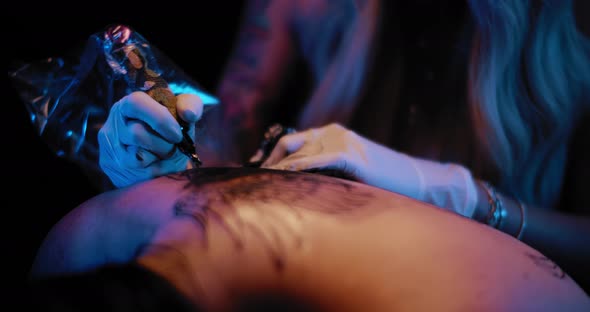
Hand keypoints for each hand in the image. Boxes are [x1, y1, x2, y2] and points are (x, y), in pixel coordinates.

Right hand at [98, 92, 202, 187]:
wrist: (164, 156)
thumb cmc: (173, 129)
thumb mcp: (183, 112)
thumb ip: (190, 104)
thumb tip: (189, 113)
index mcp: (127, 106)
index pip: (136, 102)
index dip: (160, 119)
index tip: (177, 134)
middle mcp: (113, 125)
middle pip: (137, 134)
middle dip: (164, 144)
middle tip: (174, 147)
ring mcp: (110, 150)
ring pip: (138, 157)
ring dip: (162, 160)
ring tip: (167, 156)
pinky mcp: (114, 171)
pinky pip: (141, 176)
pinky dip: (159, 172)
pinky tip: (162, 167)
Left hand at [259, 123, 477, 217]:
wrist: (414, 179)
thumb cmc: (380, 179)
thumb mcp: (347, 169)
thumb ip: (323, 168)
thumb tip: (293, 182)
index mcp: (331, 133)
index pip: (291, 142)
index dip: (271, 158)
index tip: (256, 174)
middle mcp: (333, 132)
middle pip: (289, 145)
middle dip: (268, 163)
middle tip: (253, 182)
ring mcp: (342, 141)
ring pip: (300, 154)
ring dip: (279, 170)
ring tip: (261, 186)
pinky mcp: (350, 155)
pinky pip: (317, 160)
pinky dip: (298, 168)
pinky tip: (284, 177)